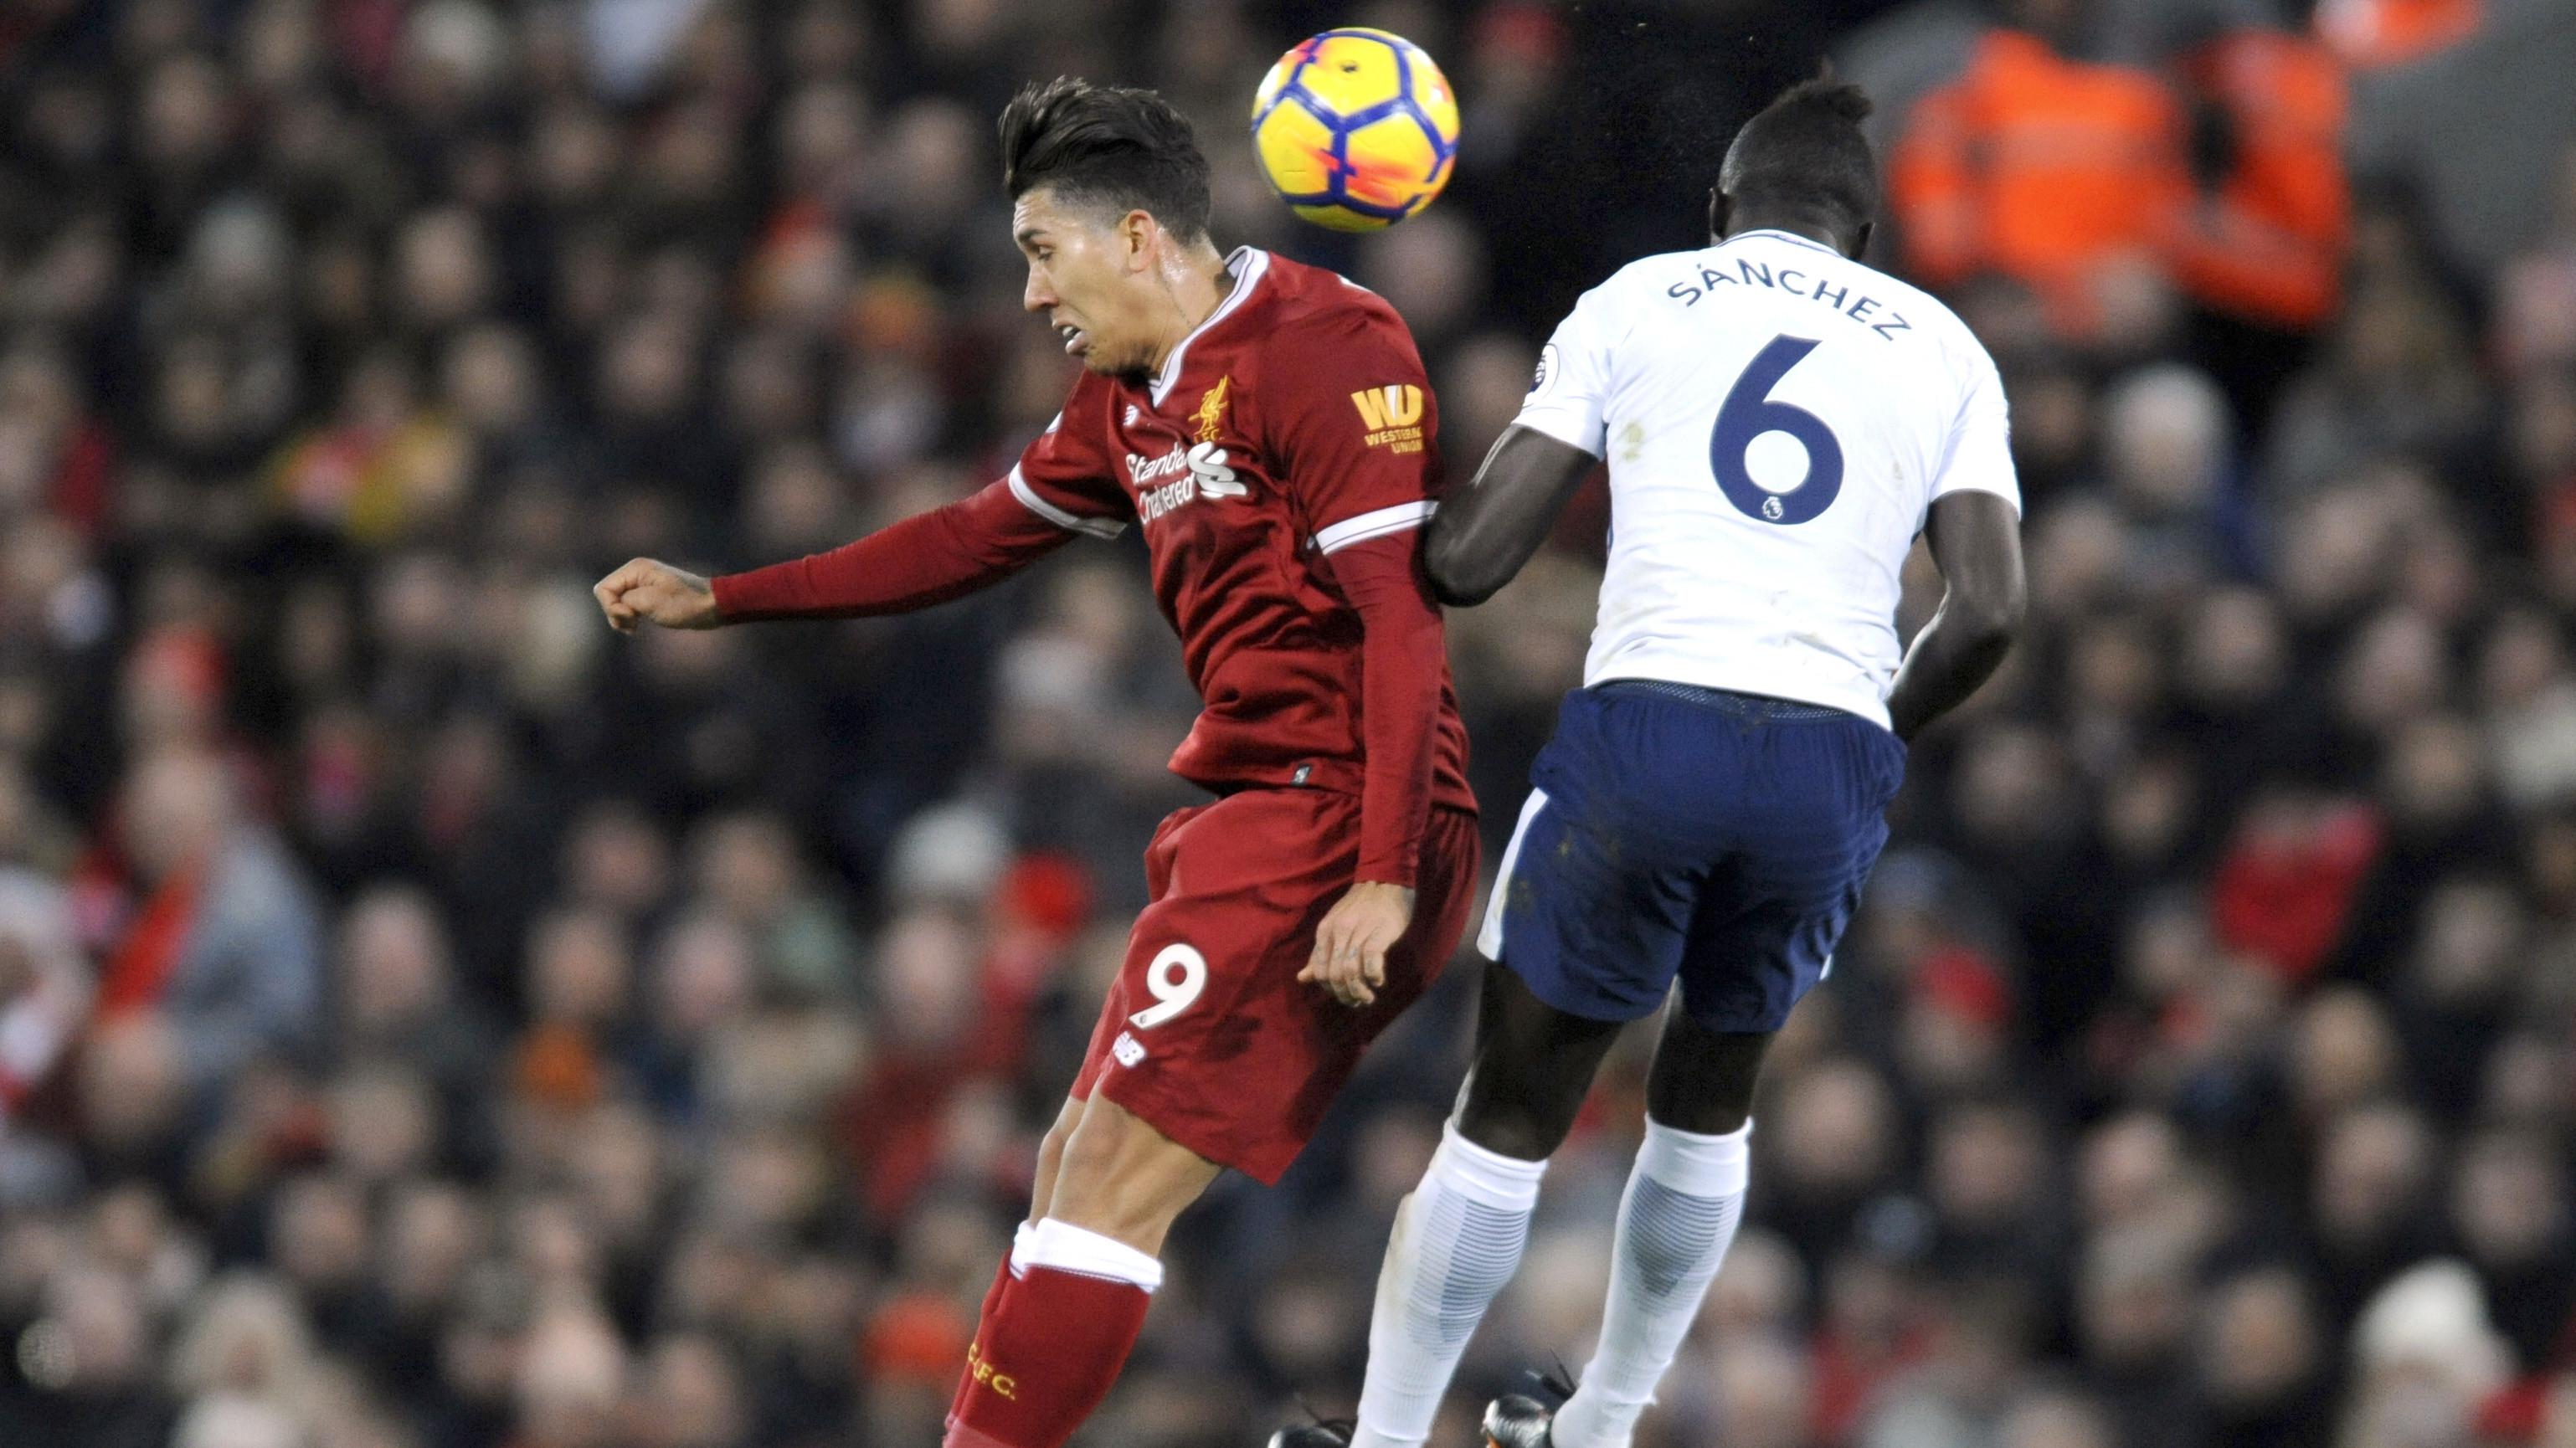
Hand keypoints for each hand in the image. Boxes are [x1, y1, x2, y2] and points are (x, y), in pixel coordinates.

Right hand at [594, 558, 720, 632]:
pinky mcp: (648, 595)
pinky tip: (637, 627)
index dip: (611, 607)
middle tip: (634, 623)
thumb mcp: (649, 602)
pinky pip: (627, 606)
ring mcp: (642, 584)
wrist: (712, 606)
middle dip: (615, 613)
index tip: (632, 616)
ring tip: (635, 627)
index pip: (604, 589)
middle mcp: (636, 573)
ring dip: (621, 618)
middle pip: (608, 595)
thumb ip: (623, 601)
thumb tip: (616, 606)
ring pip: (616, 603)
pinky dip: (629, 618)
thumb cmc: (684, 603)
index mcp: (635, 569)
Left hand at [1299, 881, 1415, 1007]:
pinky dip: (1373, 976)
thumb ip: (1321, 953)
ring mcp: (1359, 931)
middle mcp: (1338, 931)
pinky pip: (1370, 960)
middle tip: (1357, 1002)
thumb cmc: (1362, 908)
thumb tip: (1302, 978)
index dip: (1330, 989)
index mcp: (1324, 931)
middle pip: (1334, 975)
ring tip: (1367, 998)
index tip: (1343, 995)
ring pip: (1350, 971)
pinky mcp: (1379, 931)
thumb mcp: (1335, 926)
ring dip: (1358, 991)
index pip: (1319, 970)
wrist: (1386, 881)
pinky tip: (1378, 981)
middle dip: (1344, 995)